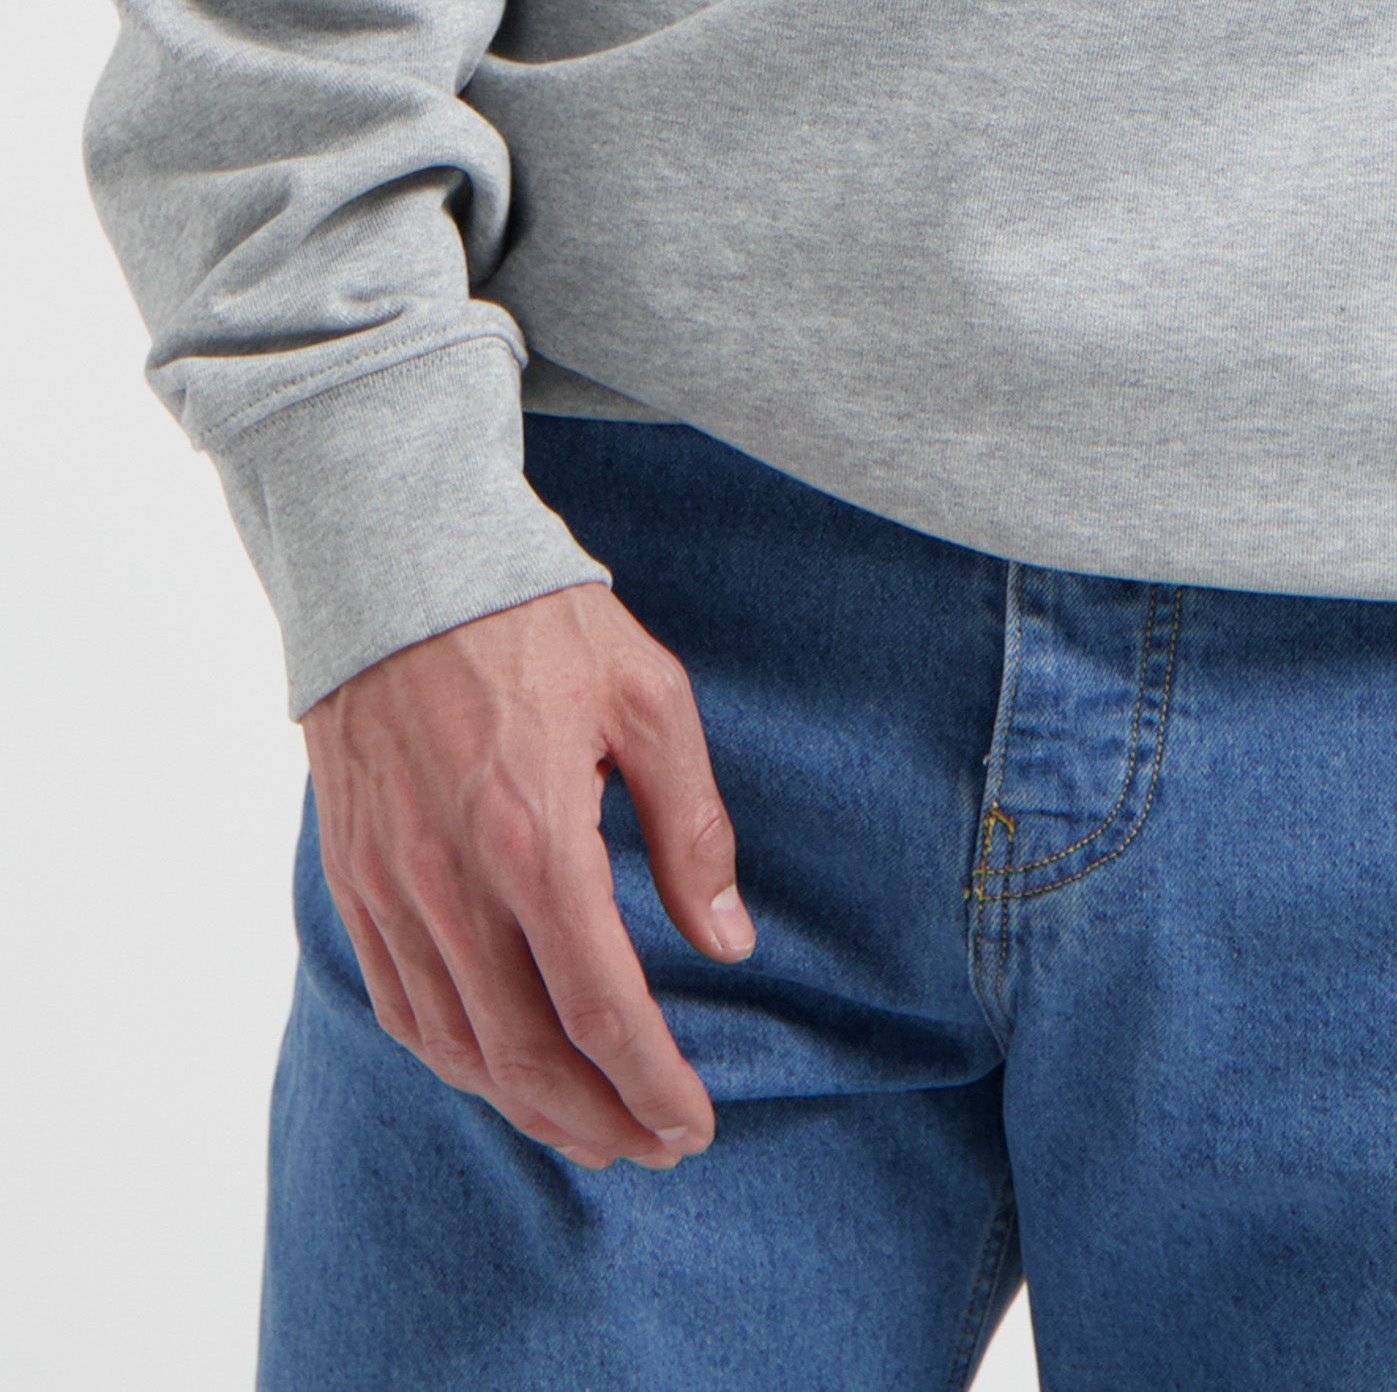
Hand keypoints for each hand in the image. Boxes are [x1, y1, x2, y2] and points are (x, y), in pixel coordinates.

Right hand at [302, 581, 754, 1171]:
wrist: (397, 567)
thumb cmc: (538, 623)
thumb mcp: (649, 697)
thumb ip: (692, 826)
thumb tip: (727, 941)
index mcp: (535, 837)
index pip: (598, 1006)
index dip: (650, 1082)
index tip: (694, 1123)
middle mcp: (451, 882)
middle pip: (524, 1053)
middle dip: (597, 1118)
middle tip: (655, 1145)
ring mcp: (390, 887)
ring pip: (455, 1046)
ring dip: (527, 1108)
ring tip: (592, 1129)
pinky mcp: (354, 879)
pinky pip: (400, 1004)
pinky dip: (455, 1059)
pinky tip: (501, 1070)